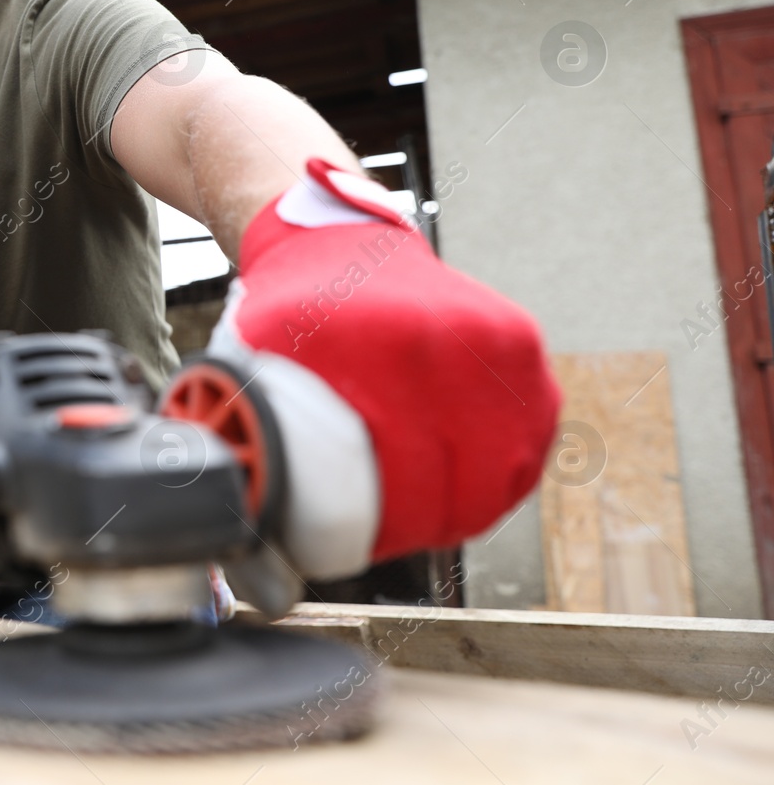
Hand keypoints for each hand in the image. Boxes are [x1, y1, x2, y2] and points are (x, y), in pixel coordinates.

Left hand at [207, 158, 559, 581]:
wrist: (342, 244)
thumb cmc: (293, 311)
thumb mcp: (254, 360)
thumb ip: (256, 436)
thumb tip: (254, 523)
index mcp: (384, 343)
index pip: (407, 476)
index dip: (387, 526)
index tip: (359, 540)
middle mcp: (449, 336)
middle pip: (463, 481)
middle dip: (425, 525)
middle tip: (388, 534)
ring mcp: (496, 337)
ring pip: (506, 469)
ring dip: (469, 506)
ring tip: (424, 516)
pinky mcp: (522, 340)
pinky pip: (531, 435)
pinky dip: (503, 470)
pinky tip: (465, 484)